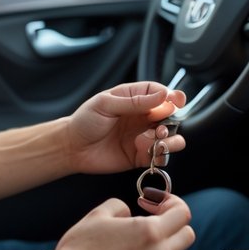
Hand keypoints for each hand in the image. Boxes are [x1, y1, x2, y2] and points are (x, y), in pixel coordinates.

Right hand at [50, 194, 194, 249]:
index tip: (154, 204)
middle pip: (187, 236)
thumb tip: (130, 215)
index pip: (183, 213)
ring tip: (137, 243)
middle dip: (173, 224)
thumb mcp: (99, 214)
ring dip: (165, 246)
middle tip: (151, 220)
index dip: (171, 203)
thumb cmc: (79, 247)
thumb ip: (122, 206)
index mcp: (150, 232)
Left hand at [61, 81, 185, 174]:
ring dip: (172, 138)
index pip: (160, 93)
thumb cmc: (85, 121)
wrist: (72, 148)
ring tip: (158, 139)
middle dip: (172, 119)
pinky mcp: (141, 156)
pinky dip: (163, 155)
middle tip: (160, 126)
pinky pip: (161, 156)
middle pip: (171, 115)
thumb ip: (134, 101)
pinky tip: (151, 152)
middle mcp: (142, 117)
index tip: (176, 101)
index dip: (172, 96)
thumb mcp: (106, 104)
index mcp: (134, 98)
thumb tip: (162, 95)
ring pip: (172, 136)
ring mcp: (144, 136)